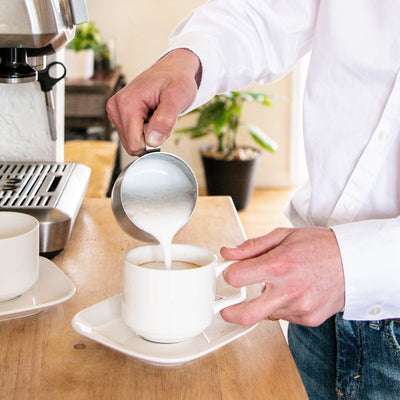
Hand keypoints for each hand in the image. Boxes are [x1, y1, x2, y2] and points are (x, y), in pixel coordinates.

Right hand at [106, 49, 201, 154]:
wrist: (172, 70)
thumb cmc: (176, 80)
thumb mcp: (177, 98)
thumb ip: (165, 120)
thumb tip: (152, 140)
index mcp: (126, 103)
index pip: (134, 143)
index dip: (153, 142)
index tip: (163, 126)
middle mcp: (115, 107)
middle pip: (131, 145)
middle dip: (149, 138)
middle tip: (159, 119)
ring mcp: (115, 111)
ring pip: (130, 142)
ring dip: (147, 134)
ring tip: (155, 115)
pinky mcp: (118, 114)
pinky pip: (130, 136)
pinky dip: (143, 131)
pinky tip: (149, 116)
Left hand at [220, 227, 344, 326]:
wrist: (355, 261)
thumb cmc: (319, 245)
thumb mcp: (284, 235)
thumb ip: (252, 246)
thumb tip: (227, 253)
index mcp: (279, 265)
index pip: (236, 278)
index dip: (228, 274)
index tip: (230, 273)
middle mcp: (288, 290)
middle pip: (245, 314)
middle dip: (229, 313)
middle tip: (225, 308)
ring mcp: (299, 308)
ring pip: (266, 313)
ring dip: (264, 302)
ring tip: (280, 285)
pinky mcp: (309, 319)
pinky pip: (284, 317)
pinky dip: (282, 306)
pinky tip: (295, 291)